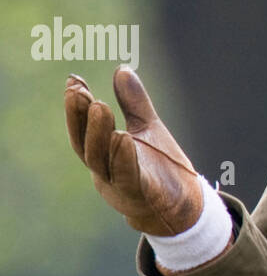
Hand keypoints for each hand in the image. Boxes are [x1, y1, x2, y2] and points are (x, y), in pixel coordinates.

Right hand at [65, 67, 202, 235]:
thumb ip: (134, 103)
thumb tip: (122, 68)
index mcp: (103, 155)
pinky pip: (128, 177)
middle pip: (86, 145)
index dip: (76, 108)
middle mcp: (104, 172)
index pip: (84, 130)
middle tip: (78, 92)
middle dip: (81, 118)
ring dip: (98, 134)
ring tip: (99, 106)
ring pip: (102, 161)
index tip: (73, 81)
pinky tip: (122, 137)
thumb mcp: (147, 129)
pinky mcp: (140, 197)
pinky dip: (123, 158)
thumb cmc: (161, 168)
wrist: (185, 206)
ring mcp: (119, 187)